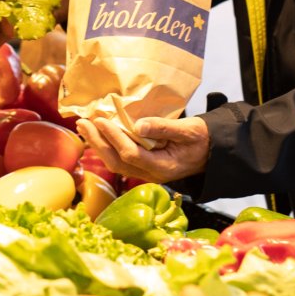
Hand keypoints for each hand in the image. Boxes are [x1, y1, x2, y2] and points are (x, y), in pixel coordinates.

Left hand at [77, 114, 208, 183]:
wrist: (212, 152)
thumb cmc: (203, 139)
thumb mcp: (189, 130)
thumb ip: (164, 128)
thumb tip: (138, 125)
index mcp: (163, 167)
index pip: (131, 155)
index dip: (113, 138)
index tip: (100, 121)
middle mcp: (151, 174)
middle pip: (117, 162)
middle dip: (97, 143)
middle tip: (82, 123)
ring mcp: (146, 173)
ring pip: (116, 163)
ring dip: (98, 145)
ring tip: (84, 127)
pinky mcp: (144, 167)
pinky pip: (120, 160)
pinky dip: (106, 147)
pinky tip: (97, 135)